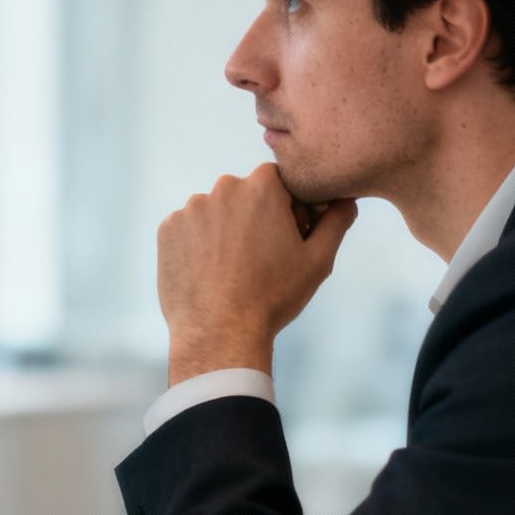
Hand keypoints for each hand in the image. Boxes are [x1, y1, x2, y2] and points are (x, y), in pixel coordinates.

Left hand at [156, 165, 356, 384]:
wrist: (219, 332)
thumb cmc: (273, 296)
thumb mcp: (317, 260)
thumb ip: (336, 221)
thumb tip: (347, 200)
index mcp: (262, 186)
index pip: (279, 182)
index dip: (288, 209)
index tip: (288, 238)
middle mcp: (223, 188)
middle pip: (245, 195)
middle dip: (254, 218)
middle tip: (261, 259)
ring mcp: (191, 208)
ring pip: (215, 213)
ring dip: (225, 231)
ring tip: (233, 270)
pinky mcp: (167, 229)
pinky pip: (189, 230)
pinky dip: (198, 245)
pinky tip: (210, 273)